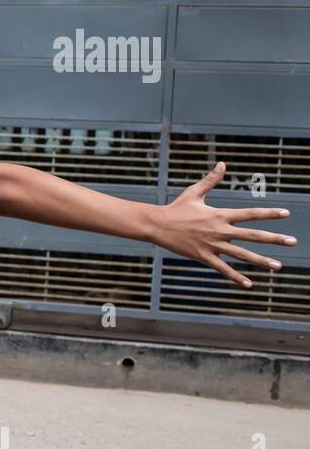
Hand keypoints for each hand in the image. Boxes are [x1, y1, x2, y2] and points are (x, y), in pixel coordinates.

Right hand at [152, 162, 295, 287]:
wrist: (157, 224)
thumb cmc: (176, 208)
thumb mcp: (194, 192)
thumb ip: (211, 180)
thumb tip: (222, 164)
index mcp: (220, 214)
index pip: (250, 213)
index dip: (269, 213)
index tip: (286, 213)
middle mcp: (220, 230)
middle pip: (252, 235)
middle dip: (274, 238)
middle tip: (293, 241)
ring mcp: (212, 245)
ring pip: (242, 255)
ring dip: (261, 261)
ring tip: (278, 266)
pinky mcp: (203, 256)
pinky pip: (223, 269)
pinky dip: (236, 277)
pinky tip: (249, 284)